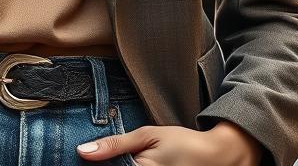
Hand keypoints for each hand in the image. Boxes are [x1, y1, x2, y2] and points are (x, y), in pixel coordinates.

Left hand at [77, 120, 262, 165]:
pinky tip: (137, 163)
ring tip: (136, 157)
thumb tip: (81, 151)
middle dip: (108, 165)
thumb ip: (115, 145)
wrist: (216, 156)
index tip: (83, 157)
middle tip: (117, 155)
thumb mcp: (147, 136)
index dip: (95, 165)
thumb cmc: (181, 143)